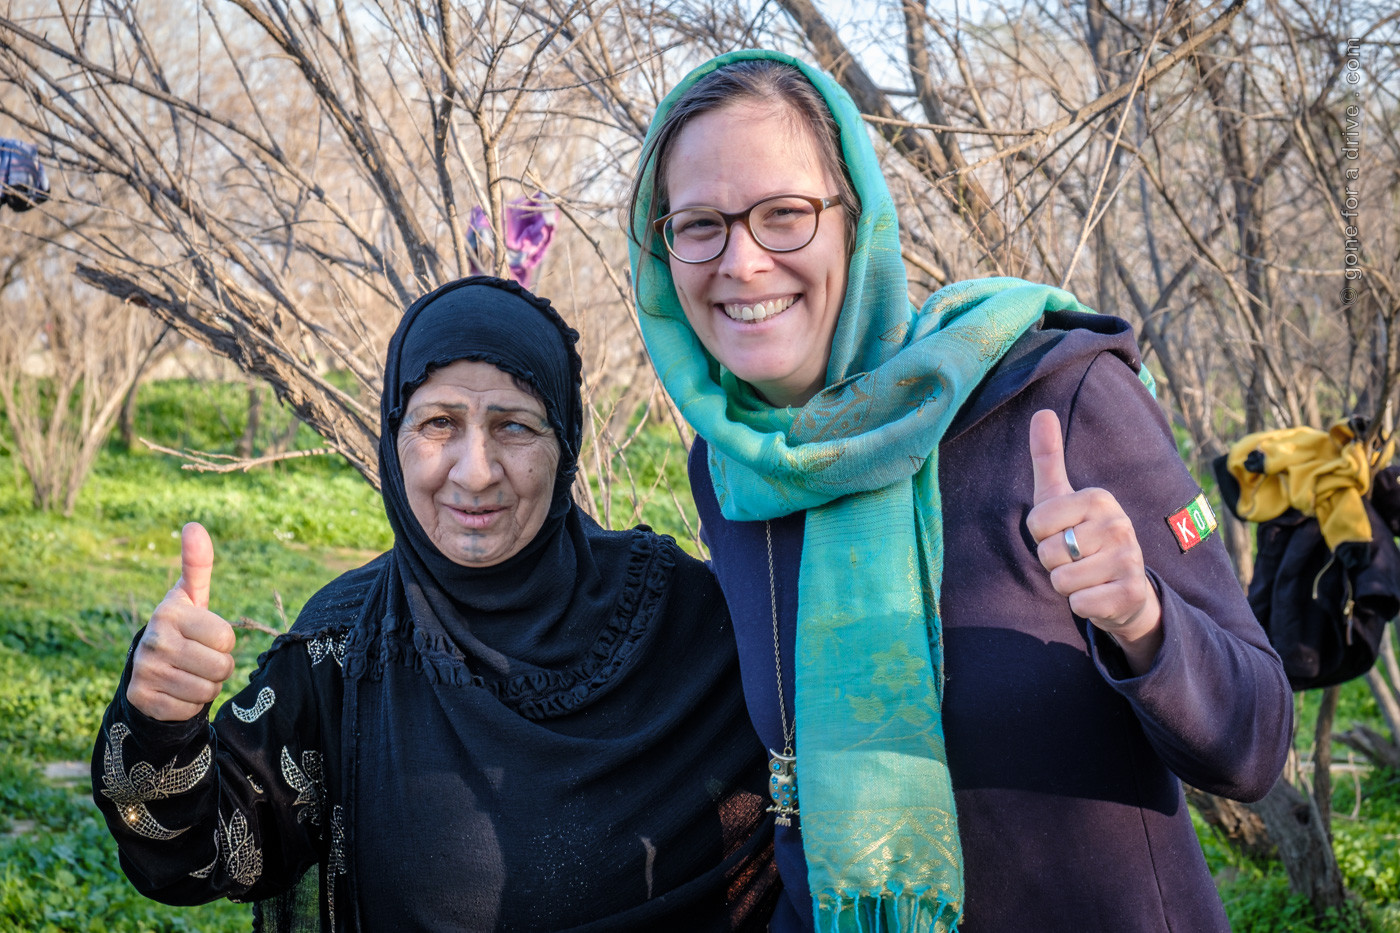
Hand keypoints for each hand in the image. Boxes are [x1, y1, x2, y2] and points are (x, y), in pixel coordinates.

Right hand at [126, 522, 236, 720]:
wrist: (148, 668)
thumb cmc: (182, 627)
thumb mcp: (191, 597)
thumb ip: (198, 564)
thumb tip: (194, 525)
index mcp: (169, 613)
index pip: (227, 638)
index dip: (223, 641)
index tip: (204, 636)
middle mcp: (153, 641)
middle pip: (221, 667)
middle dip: (219, 666)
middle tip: (200, 658)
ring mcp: (145, 671)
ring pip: (207, 691)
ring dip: (206, 686)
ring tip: (189, 673)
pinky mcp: (142, 699)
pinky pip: (189, 710)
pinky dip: (189, 705)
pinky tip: (175, 691)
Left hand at [1026, 410, 1162, 672]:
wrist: (1124, 588)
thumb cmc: (1082, 537)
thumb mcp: (1060, 497)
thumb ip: (1048, 458)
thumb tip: (1041, 411)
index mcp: (1098, 499)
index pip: (1037, 523)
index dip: (1041, 536)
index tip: (1061, 533)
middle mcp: (1119, 525)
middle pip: (1049, 554)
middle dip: (1053, 563)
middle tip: (1074, 559)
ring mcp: (1130, 559)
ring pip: (1062, 581)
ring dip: (1067, 586)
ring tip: (1086, 576)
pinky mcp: (1132, 592)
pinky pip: (1081, 604)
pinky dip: (1081, 606)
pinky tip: (1098, 595)